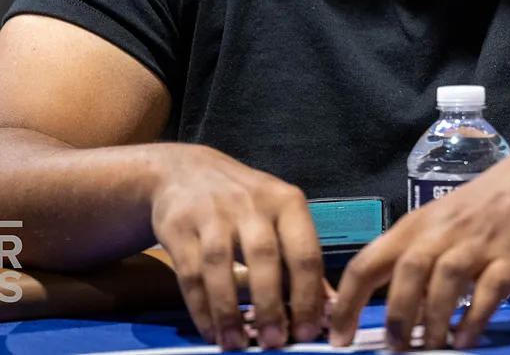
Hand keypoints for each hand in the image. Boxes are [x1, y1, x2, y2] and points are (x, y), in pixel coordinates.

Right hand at [150, 144, 325, 349]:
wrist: (185, 171)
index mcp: (286, 202)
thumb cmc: (244, 202)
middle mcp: (251, 204)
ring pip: (221, 265)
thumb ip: (301, 259)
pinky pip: (190, 272)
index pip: (304, 251)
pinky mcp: (179, 226)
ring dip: (229, 310)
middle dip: (270, 304)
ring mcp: (212, 213)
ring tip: (236, 344)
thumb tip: (330, 307)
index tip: (309, 332)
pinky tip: (211, 330)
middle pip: (264, 257)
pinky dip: (201, 306)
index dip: (308, 296)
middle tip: (275, 342)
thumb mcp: (279, 217)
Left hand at [330, 141, 509, 350]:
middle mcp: (443, 232)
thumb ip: (415, 257)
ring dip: (433, 319)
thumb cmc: (482, 208)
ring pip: (446, 280)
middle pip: (408, 270)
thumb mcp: (440, 223)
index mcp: (417, 226)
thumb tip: (388, 309)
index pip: (368, 262)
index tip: (338, 338)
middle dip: (396, 314)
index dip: (348, 302)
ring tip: (431, 348)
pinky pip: (488, 291)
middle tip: (393, 349)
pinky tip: (465, 339)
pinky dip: (473, 318)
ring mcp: (479, 244)